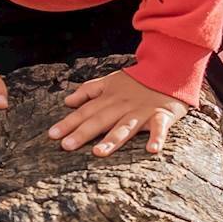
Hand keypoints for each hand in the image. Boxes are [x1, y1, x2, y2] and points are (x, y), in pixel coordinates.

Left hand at [48, 69, 187, 155]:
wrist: (170, 69)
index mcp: (110, 98)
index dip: (69, 122)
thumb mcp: (111, 81)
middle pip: (100, 120)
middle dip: (83, 132)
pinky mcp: (162, 116)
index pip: (86, 111)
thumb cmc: (138, 80)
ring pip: (125, 127)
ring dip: (112, 139)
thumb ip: (89, 91)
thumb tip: (67, 101)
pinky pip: (160, 128)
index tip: (52, 135)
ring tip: (98, 152)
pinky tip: (152, 150)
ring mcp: (142, 111)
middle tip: (66, 146)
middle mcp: (123, 105)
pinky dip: (157, 138)